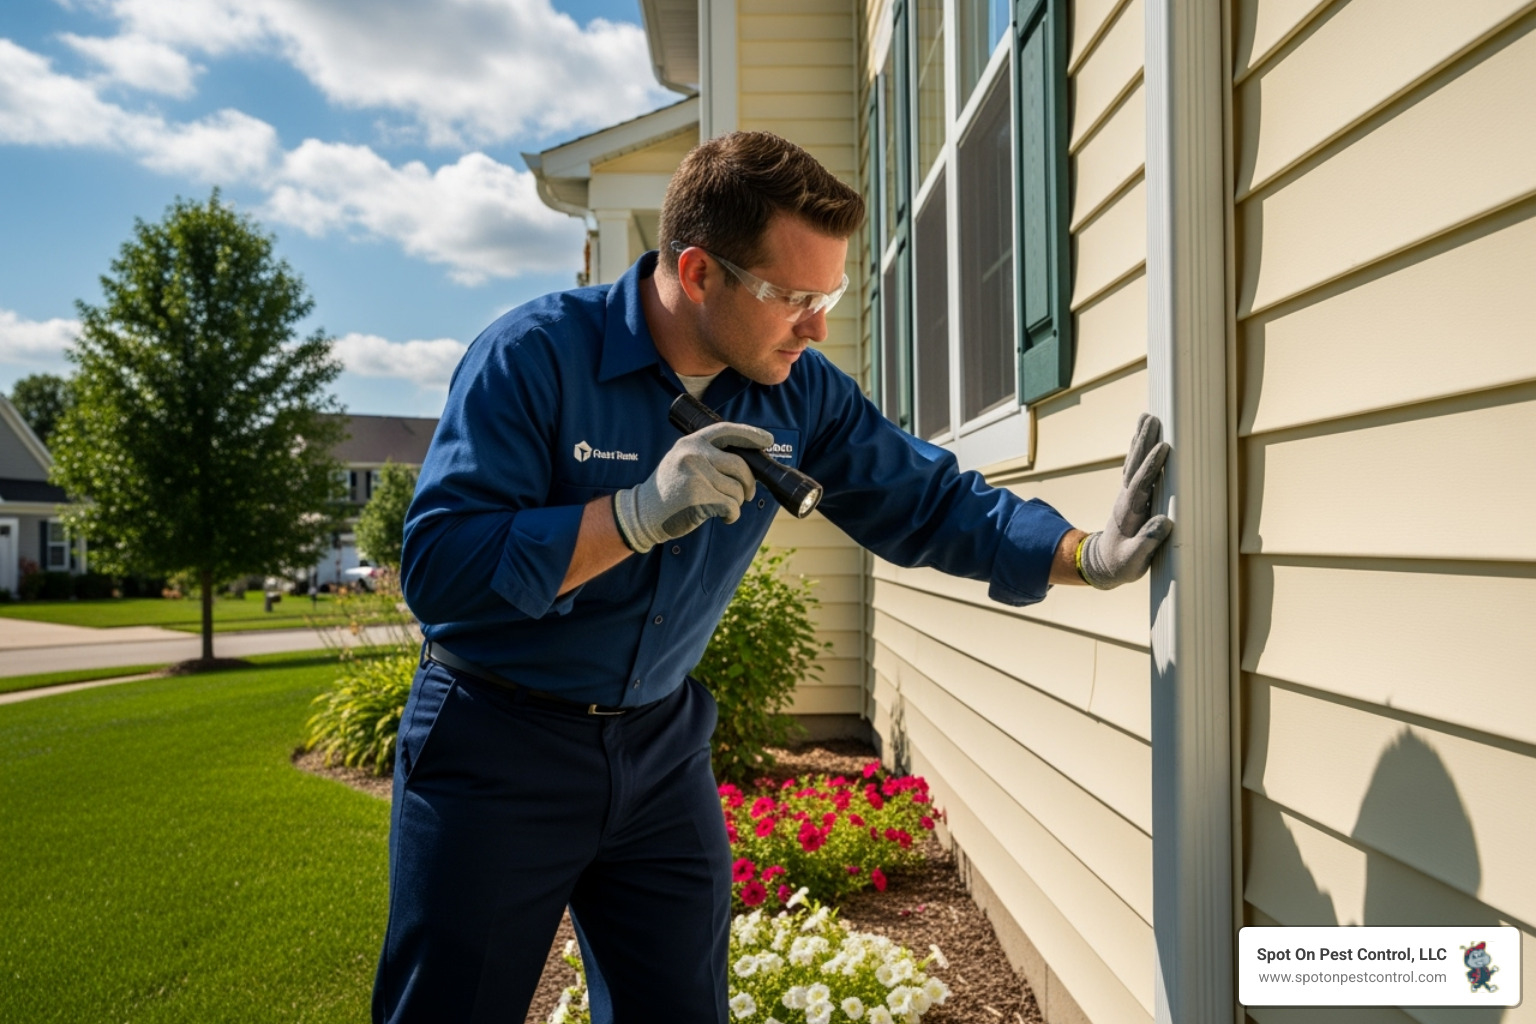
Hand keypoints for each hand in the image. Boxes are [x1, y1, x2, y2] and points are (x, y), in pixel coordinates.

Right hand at [613, 421, 773, 553]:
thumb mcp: (682, 460)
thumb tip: (747, 460)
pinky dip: (732, 515)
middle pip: (740, 465)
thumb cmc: (670, 490)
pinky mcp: (698, 496)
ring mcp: (696, 474)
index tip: (767, 440)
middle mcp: (694, 453)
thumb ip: (708, 455)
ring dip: (736, 503)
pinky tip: (722, 517)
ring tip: (723, 508)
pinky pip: (731, 506)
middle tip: (747, 494)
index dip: (751, 435)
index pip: (727, 431)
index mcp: (692, 442)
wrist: (644, 512)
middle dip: (749, 483)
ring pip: (737, 489)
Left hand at [1079, 413, 1173, 588]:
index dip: (1151, 467)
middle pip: (1135, 465)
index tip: (1163, 448)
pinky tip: (1144, 437)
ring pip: (1134, 462)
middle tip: (1152, 419)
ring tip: (1147, 418)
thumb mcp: (1132, 561)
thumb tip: (1164, 522)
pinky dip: (1140, 451)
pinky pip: (1136, 468)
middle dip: (1144, 442)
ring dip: (1141, 440)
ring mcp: (1127, 495)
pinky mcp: (1132, 495)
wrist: (1101, 564)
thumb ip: (1146, 543)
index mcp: (1128, 513)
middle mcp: (1126, 499)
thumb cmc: (1119, 565)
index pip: (1140, 485)